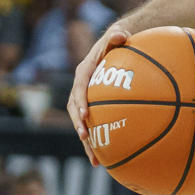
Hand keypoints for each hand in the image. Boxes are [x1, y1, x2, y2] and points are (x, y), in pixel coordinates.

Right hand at [68, 25, 129, 155]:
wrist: (117, 45)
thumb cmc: (118, 41)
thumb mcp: (118, 36)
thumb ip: (117, 36)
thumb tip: (121, 34)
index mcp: (84, 72)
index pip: (79, 88)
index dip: (80, 102)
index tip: (84, 115)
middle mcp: (80, 86)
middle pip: (74, 109)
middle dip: (79, 124)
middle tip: (85, 137)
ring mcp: (85, 98)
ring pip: (80, 122)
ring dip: (86, 140)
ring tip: (94, 159)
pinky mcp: (93, 106)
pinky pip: (92, 125)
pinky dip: (96, 141)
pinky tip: (105, 160)